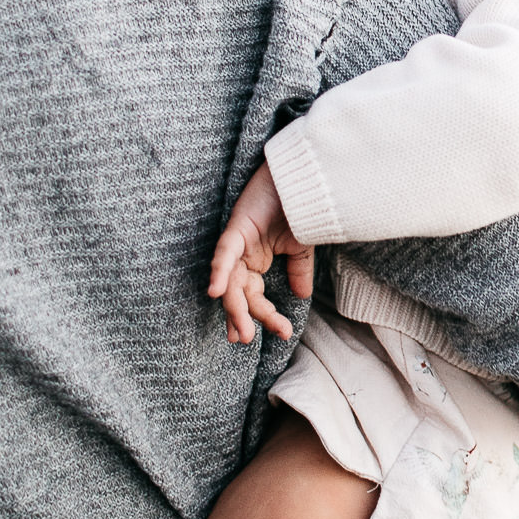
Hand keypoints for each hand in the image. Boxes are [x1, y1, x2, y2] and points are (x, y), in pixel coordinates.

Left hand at [208, 162, 315, 344]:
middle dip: (241, 318)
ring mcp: (237, 244)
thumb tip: (302, 297)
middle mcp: (243, 257)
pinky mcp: (236, 229)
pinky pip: (224, 254)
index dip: (268, 316)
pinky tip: (216, 292)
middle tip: (245, 340)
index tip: (284, 332)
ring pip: (230, 281)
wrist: (302, 179)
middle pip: (238, 293)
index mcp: (256, 262)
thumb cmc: (299, 207)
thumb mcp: (301, 246)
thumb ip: (299, 271)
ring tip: (240, 332)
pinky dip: (220, 272)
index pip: (256, 296)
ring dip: (233, 307)